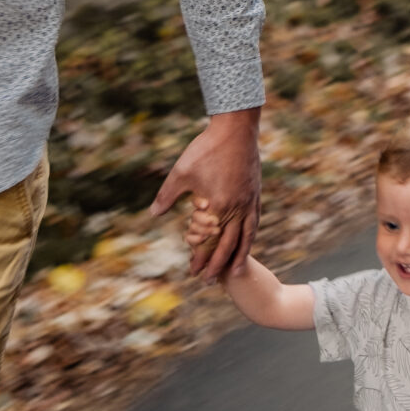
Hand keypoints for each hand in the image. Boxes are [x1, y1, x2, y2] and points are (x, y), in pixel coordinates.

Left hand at [151, 108, 261, 280]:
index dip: (199, 256)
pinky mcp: (255, 194)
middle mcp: (236, 208)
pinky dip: (250, 237)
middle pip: (227, 244)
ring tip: (236, 272)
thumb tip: (154, 214)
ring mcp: (249, 202)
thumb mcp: (181, 173)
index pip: (208, 240)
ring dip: (238, 256)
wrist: (236, 129)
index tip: (191, 271)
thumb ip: (167, 196)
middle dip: (217, 265)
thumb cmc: (206, 149)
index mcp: (217, 206)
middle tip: (209, 281)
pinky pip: (254, 223)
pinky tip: (247, 242)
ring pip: (245, 237)